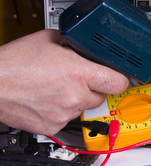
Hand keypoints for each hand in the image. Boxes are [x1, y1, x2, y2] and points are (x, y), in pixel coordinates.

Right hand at [0, 30, 128, 134]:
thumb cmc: (15, 62)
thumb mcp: (50, 39)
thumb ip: (74, 43)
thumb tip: (85, 44)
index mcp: (79, 72)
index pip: (118, 82)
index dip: (120, 79)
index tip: (118, 77)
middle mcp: (75, 95)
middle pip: (102, 95)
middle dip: (95, 87)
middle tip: (80, 78)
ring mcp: (64, 112)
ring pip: (85, 107)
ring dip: (78, 98)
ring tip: (59, 87)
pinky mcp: (53, 125)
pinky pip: (68, 118)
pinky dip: (63, 109)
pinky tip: (50, 98)